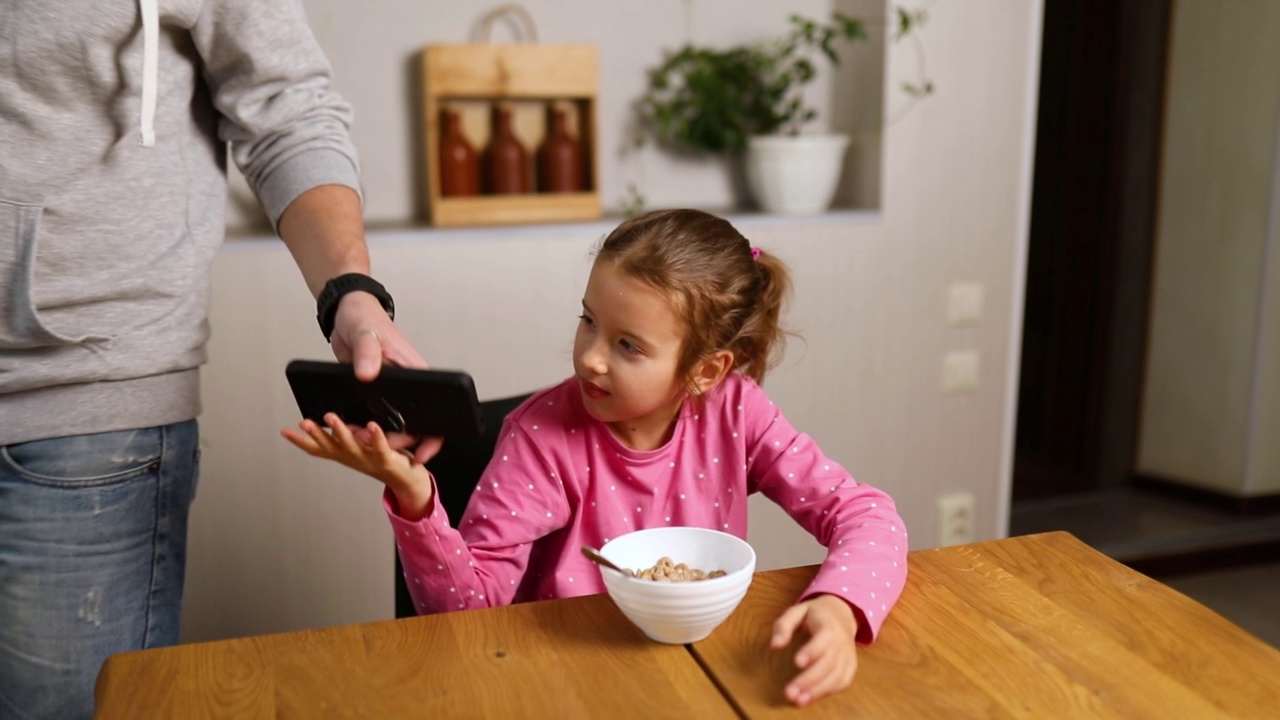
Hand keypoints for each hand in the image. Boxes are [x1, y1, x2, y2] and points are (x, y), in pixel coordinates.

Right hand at [281, 412, 438, 519]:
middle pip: (330, 446)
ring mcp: (369, 460)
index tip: (285, 431)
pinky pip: (380, 447)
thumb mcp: (357, 448)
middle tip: (304, 423)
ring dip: (340, 432)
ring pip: (351, 445)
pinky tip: (371, 426)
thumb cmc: (381, 459)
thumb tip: (330, 421)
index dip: (301, 441)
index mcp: (344, 455)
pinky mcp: (387, 459)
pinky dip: (376, 437)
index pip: (318, 448)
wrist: (407, 480)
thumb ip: (345, 436)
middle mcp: (353, 458)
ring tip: (331, 418)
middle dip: (317, 434)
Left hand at [327, 291, 439, 463]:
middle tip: (372, 445)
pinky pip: (374, 417)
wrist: (346, 315)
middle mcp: (408, 387)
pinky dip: (363, 427)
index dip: (432, 437)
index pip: (436, 412)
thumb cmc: (364, 318)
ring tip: (356, 438)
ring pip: (392, 424)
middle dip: (396, 443)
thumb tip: (367, 374)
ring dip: (376, 437)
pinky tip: (348, 430)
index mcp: (416, 372)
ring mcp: (391, 392)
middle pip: (413, 426)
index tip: (420, 455)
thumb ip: (367, 352)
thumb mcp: (365, 332)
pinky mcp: (373, 393)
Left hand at [770, 594, 859, 706]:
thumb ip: (783, 626)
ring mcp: (848, 656)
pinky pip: (842, 682)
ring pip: (837, 676)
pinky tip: (810, 697)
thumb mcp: (796, 611)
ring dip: (818, 691)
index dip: (812, 651)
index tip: (797, 662)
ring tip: (798, 700)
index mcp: (829, 625)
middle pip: (829, 662)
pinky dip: (827, 692)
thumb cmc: (814, 614)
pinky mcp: (850, 667)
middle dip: (810, 679)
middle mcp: (842, 642)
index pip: (825, 637)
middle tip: (790, 692)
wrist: (841, 615)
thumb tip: (774, 646)